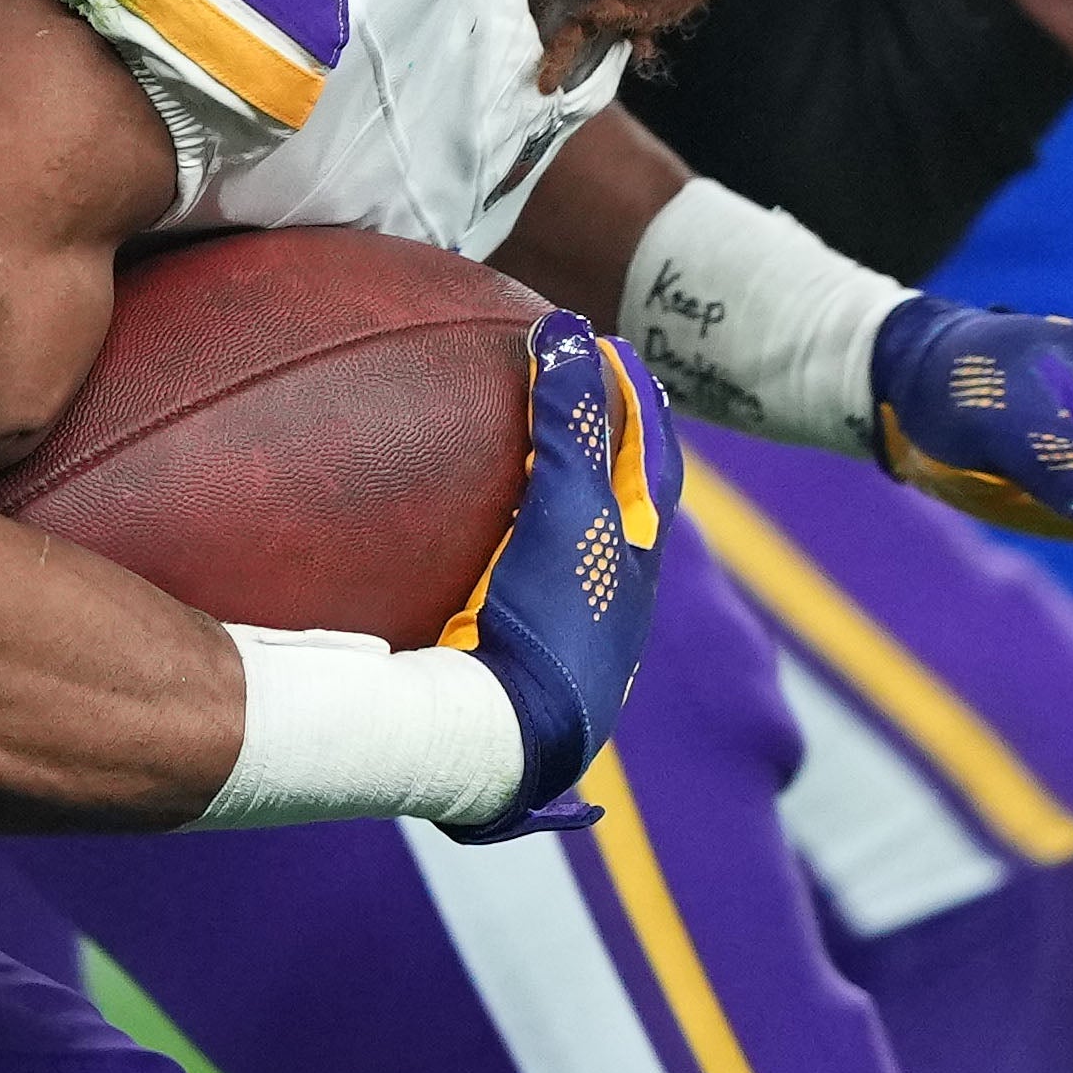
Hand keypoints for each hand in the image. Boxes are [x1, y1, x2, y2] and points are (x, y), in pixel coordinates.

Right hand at [441, 313, 675, 831]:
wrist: (497, 742)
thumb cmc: (546, 619)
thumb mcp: (567, 505)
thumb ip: (570, 420)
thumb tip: (567, 330)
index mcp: (637, 563)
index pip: (654, 461)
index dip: (637, 400)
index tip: (611, 347)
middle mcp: (607, 605)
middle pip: (612, 509)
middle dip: (596, 452)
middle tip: (565, 395)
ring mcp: (552, 641)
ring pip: (558, 553)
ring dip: (538, 501)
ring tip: (496, 455)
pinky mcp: (498, 666)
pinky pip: (496, 587)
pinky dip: (477, 548)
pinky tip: (418, 541)